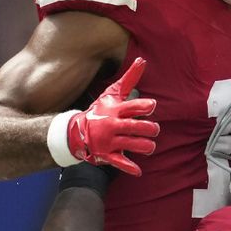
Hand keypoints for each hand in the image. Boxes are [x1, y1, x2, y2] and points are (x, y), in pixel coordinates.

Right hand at [67, 57, 159, 175]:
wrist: (76, 131)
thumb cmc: (100, 110)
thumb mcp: (113, 93)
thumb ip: (129, 78)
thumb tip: (142, 59)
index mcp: (115, 110)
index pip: (131, 107)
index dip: (144, 106)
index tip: (152, 105)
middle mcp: (112, 125)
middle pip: (134, 127)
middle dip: (148, 129)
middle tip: (153, 129)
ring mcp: (109, 141)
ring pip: (132, 145)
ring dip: (145, 146)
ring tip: (150, 145)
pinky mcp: (106, 155)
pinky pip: (119, 163)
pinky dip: (129, 168)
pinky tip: (139, 170)